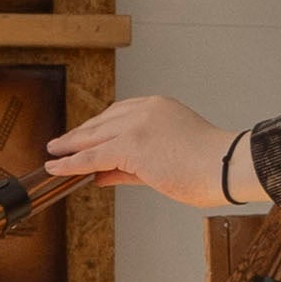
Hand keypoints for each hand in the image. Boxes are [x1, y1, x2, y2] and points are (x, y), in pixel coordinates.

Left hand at [50, 91, 258, 210]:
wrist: (227, 167)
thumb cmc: (209, 168)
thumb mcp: (164, 163)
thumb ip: (129, 168)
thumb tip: (101, 174)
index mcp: (157, 107)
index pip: (117, 115)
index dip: (96, 128)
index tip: (82, 137)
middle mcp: (145, 110)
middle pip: (101, 122)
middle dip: (78, 136)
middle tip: (59, 145)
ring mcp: (137, 125)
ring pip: (93, 137)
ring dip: (69, 148)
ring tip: (53, 155)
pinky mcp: (131, 145)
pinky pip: (92, 155)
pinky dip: (71, 162)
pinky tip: (57, 167)